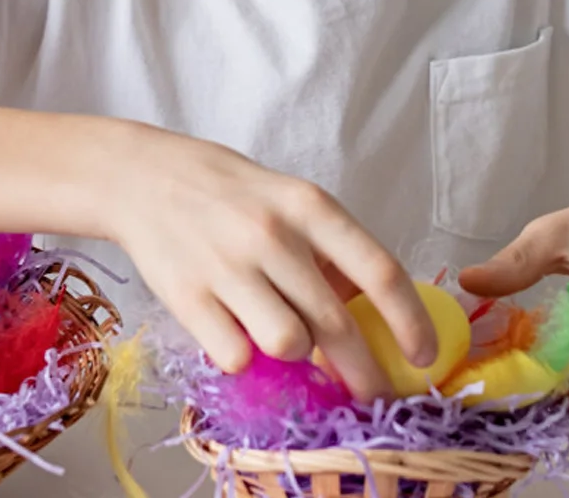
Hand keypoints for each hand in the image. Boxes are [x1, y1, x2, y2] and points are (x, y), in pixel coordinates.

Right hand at [101, 124, 435, 400]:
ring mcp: (229, 267)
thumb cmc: (231, 192)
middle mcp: (273, 234)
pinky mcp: (188, 299)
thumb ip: (329, 251)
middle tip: (373, 392)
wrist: (145, 177)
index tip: (423, 356)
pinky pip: (237, 357)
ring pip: (290, 345)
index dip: (409, 321)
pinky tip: (238, 333)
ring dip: (297, 353)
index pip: (378, 270)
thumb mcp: (290, 199)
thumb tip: (374, 317)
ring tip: (283, 334)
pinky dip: (245, 358)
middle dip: (365, 372)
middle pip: (338, 324)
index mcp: (309, 205)